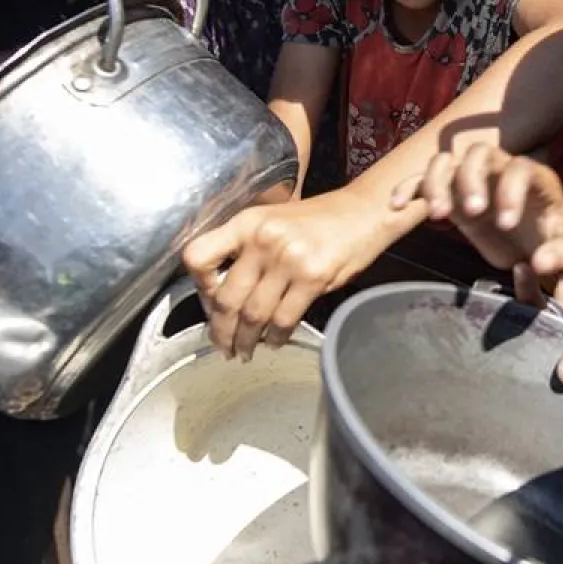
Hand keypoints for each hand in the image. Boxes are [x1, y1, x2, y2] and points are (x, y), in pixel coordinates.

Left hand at [183, 192, 391, 359]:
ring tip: (245, 351)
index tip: (208, 302)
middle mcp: (263, 239)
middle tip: (222, 345)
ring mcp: (288, 259)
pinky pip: (283, 319)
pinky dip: (275, 337)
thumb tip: (224, 292)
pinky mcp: (313, 278)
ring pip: (253, 315)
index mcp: (246, 223)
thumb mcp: (272, 221)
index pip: (198, 257)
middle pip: (226, 298)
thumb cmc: (318, 219)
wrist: (364, 212)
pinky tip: (273, 341)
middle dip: (221, 331)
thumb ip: (246, 249)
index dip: (198, 287)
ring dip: (246, 341)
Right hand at [390, 144, 562, 278]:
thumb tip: (538, 264)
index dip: (510, 191)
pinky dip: (409, 188)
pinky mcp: (450, 191)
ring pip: (448, 161)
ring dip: (438, 182)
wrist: (532, 243)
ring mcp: (472, 178)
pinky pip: (423, 179)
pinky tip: (396, 206)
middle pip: (480, 153)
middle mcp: (500, 169)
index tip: (505, 223)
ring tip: (438, 215)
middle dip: (471, 179)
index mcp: (533, 176)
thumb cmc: (554, 240)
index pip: (519, 168)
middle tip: (472, 213)